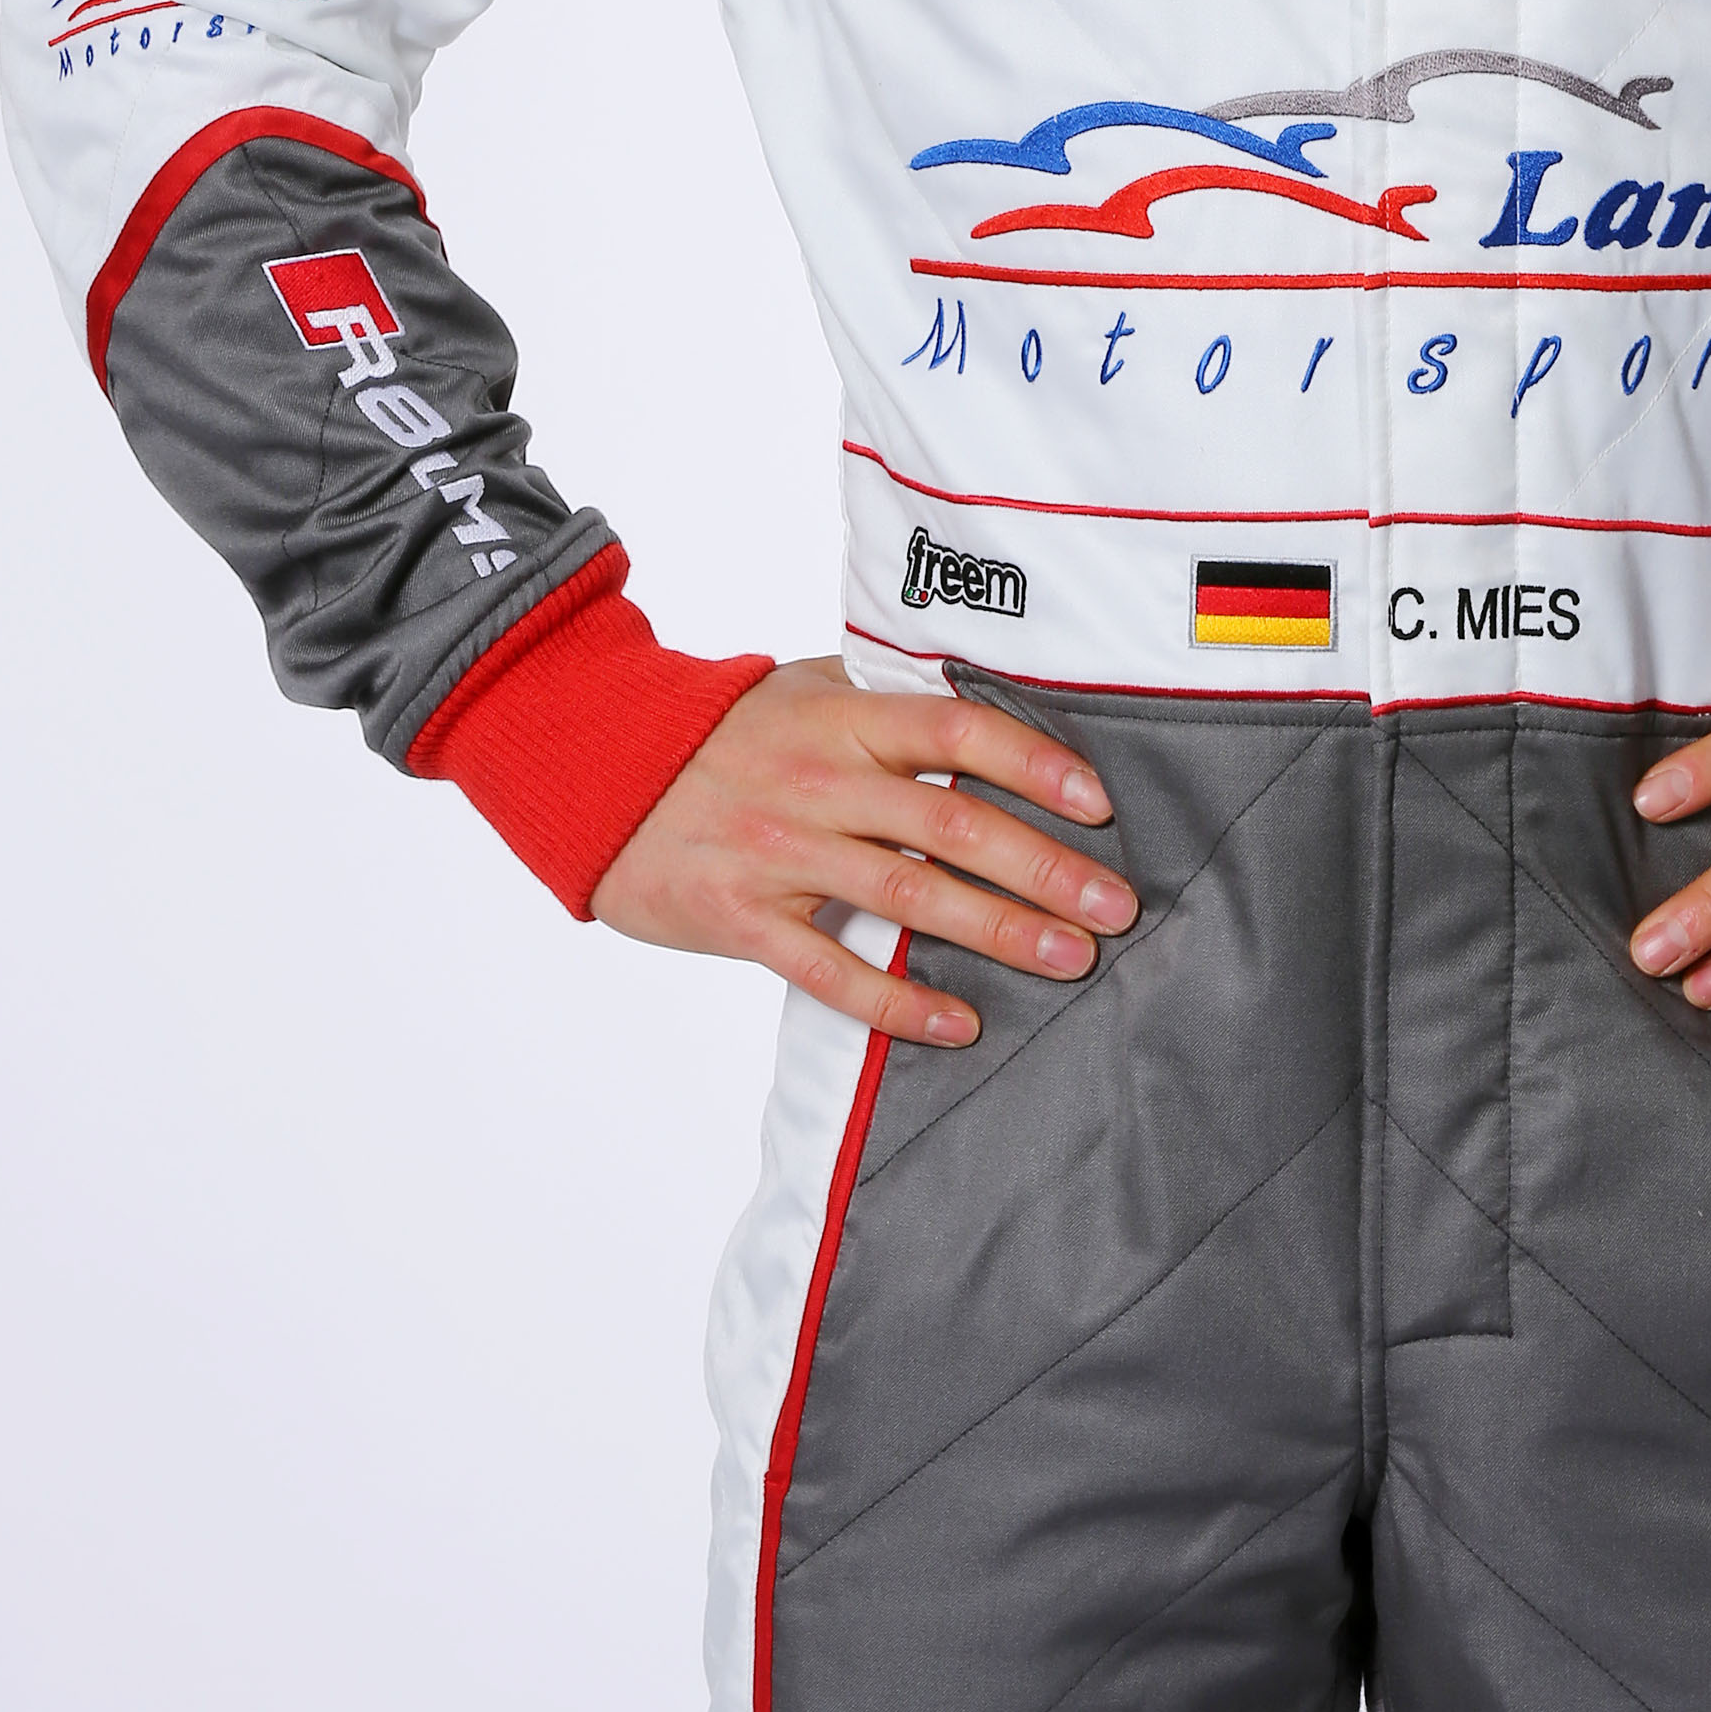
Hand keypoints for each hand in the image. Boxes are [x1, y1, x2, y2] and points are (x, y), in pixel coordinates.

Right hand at [592, 658, 1134, 1047]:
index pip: (957, 731)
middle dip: (1044, 868)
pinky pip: (831, 969)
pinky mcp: (741, 917)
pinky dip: (899, 1002)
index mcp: (842, 719)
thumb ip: (887, 701)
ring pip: (907, 898)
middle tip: (1116, 907)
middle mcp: (817, 783)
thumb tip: (988, 705)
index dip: (1034, 764)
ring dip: (998, 932)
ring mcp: (779, 854)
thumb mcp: (804, 688)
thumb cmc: (722, 730)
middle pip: (950, 824)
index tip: (1098, 803)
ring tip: (1069, 959)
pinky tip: (960, 1023)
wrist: (594, 767)